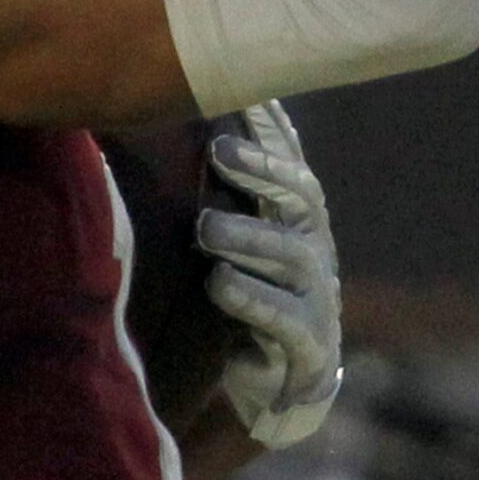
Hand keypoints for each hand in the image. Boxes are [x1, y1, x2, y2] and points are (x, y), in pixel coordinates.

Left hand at [195, 100, 341, 447]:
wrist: (277, 384)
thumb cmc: (244, 297)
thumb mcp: (231, 245)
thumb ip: (214, 198)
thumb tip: (162, 135)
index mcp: (297, 218)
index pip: (290, 161)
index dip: (272, 130)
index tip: (244, 95)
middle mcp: (313, 248)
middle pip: (300, 197)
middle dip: (262, 171)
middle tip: (219, 152)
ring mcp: (316, 295)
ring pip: (293, 255)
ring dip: (249, 236)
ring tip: (207, 227)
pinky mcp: (307, 342)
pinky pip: (285, 316)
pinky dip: (251, 297)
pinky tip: (220, 282)